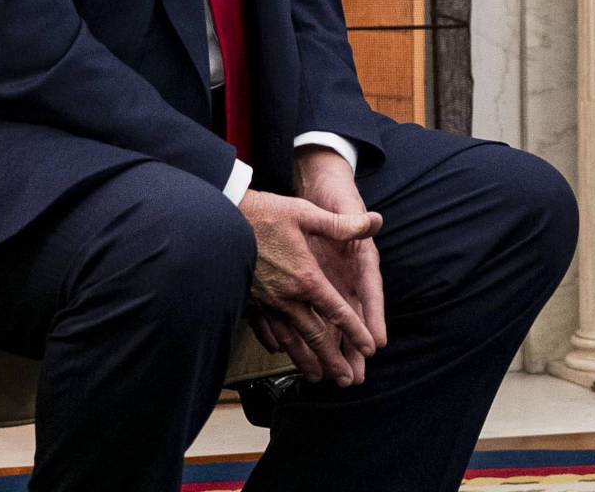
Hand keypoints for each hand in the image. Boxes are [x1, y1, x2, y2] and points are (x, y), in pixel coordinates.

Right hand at [238, 183, 381, 385]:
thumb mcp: (306, 214)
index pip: (337, 312)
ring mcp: (266, 303)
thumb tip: (376, 221)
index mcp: (306, 279)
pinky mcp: (249, 302)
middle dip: (332, 360)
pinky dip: (275, 343)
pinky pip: (265, 330)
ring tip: (317, 377)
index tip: (368, 349)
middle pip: (315, 336)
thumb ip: (342, 224)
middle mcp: (287, 298)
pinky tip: (279, 351)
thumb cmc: (264, 214)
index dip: (356, 331)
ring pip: (290, 340)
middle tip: (346, 380)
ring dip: (305, 360)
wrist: (219, 222)